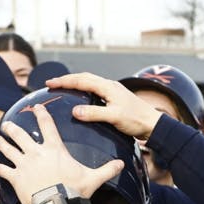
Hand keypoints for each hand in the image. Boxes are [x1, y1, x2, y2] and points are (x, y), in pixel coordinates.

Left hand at [0, 103, 123, 203]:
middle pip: (21, 135)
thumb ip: (106, 170)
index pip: (47, 126)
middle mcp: (36, 153)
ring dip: (2, 144)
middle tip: (8, 124)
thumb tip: (122, 165)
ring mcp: (24, 164)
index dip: (41, 114)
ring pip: (9, 149)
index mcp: (54, 149)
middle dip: (13, 128)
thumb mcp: (93, 178)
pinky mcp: (15, 178)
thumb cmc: (74, 190)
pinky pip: (2, 170)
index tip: (35, 107)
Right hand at [45, 72, 163, 139]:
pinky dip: (84, 91)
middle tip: (52, 83)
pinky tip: (80, 99)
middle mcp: (110, 86)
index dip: (65, 81)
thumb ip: (94, 113)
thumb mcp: (114, 117)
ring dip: (75, 84)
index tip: (50, 83)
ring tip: (63, 88)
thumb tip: (74, 111)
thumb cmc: (136, 120)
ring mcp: (113, 92)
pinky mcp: (115, 99)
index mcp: (108, 87)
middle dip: (67, 80)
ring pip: (90, 83)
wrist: (153, 125)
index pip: (82, 80)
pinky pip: (95, 91)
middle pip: (84, 78)